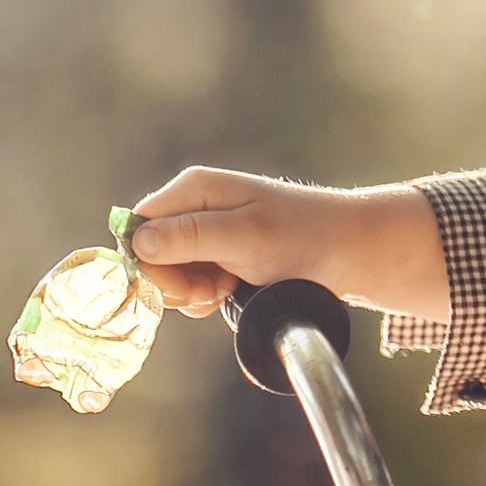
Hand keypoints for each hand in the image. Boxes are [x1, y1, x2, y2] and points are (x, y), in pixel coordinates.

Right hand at [131, 166, 450, 323]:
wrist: (349, 251)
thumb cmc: (302, 236)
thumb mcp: (244, 237)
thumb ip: (190, 237)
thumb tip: (137, 241)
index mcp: (194, 188)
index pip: (136, 228)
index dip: (147, 263)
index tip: (181, 285)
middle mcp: (195, 206)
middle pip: (149, 256)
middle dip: (173, 283)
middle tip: (210, 291)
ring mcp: (207, 232)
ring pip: (169, 275)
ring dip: (191, 293)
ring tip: (227, 289)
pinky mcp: (219, 256)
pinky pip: (191, 283)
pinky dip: (205, 296)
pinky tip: (232, 292)